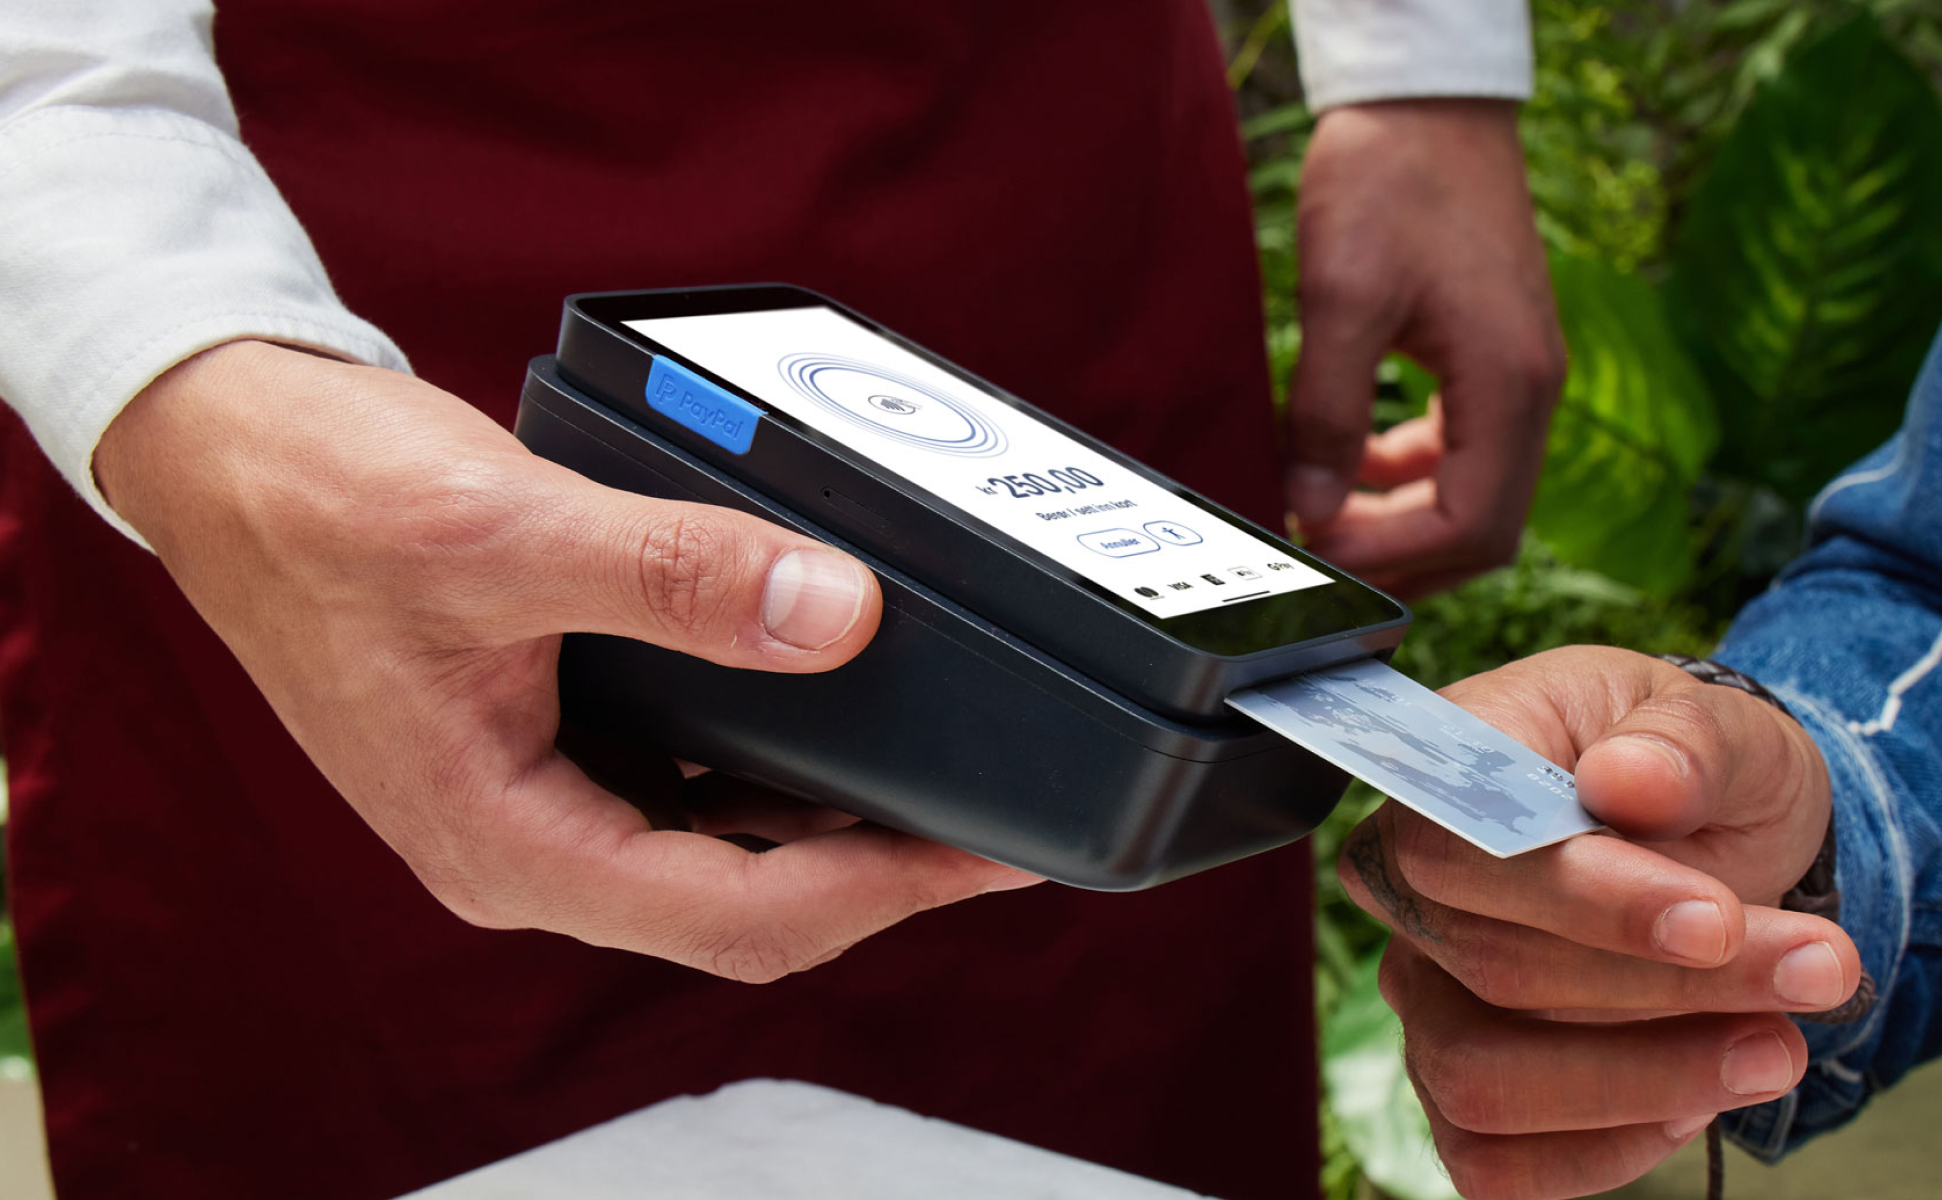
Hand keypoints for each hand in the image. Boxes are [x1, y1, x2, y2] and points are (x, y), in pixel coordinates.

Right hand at [95, 341, 1037, 981]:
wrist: (233, 454)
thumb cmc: (327, 502)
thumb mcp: (508, 528)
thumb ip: (676, 573)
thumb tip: (837, 615)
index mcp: (509, 845)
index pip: (740, 916)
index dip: (884, 889)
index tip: (990, 848)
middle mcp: (530, 850)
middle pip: (749, 904)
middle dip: (882, 866)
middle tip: (1001, 811)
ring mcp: (543, 804)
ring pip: (727, 850)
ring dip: (835, 819)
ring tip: (948, 764)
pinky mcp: (554, 749)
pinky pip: (694, 785)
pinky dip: (776, 758)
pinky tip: (839, 702)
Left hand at [1288, 99, 1564, 597]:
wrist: (1428, 99)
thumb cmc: (1391, 178)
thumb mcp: (1340, 294)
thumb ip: (1326, 411)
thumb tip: (1310, 508)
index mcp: (1510, 383)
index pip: (1471, 525)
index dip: (1392, 558)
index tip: (1317, 552)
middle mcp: (1533, 390)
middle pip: (1486, 528)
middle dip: (1404, 560)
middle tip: (1320, 564)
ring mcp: (1521, 375)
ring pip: (1477, 495)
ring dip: (1406, 524)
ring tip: (1328, 524)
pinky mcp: (1497, 358)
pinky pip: (1466, 450)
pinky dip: (1412, 477)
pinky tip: (1355, 466)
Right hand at [1338, 647, 1853, 1198]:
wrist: (1717, 839)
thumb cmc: (1696, 770)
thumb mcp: (1726, 729)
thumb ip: (1686, 743)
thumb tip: (1630, 776)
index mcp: (1449, 770)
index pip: (1460, 845)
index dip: (1585, 898)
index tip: (1716, 921)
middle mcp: (1414, 891)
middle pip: (1496, 968)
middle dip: (1670, 988)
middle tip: (1818, 971)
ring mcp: (1427, 997)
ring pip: (1486, 1079)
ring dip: (1648, 1079)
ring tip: (1777, 1048)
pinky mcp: (1459, 1090)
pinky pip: (1492, 1163)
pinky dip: (1605, 1151)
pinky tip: (1699, 1100)